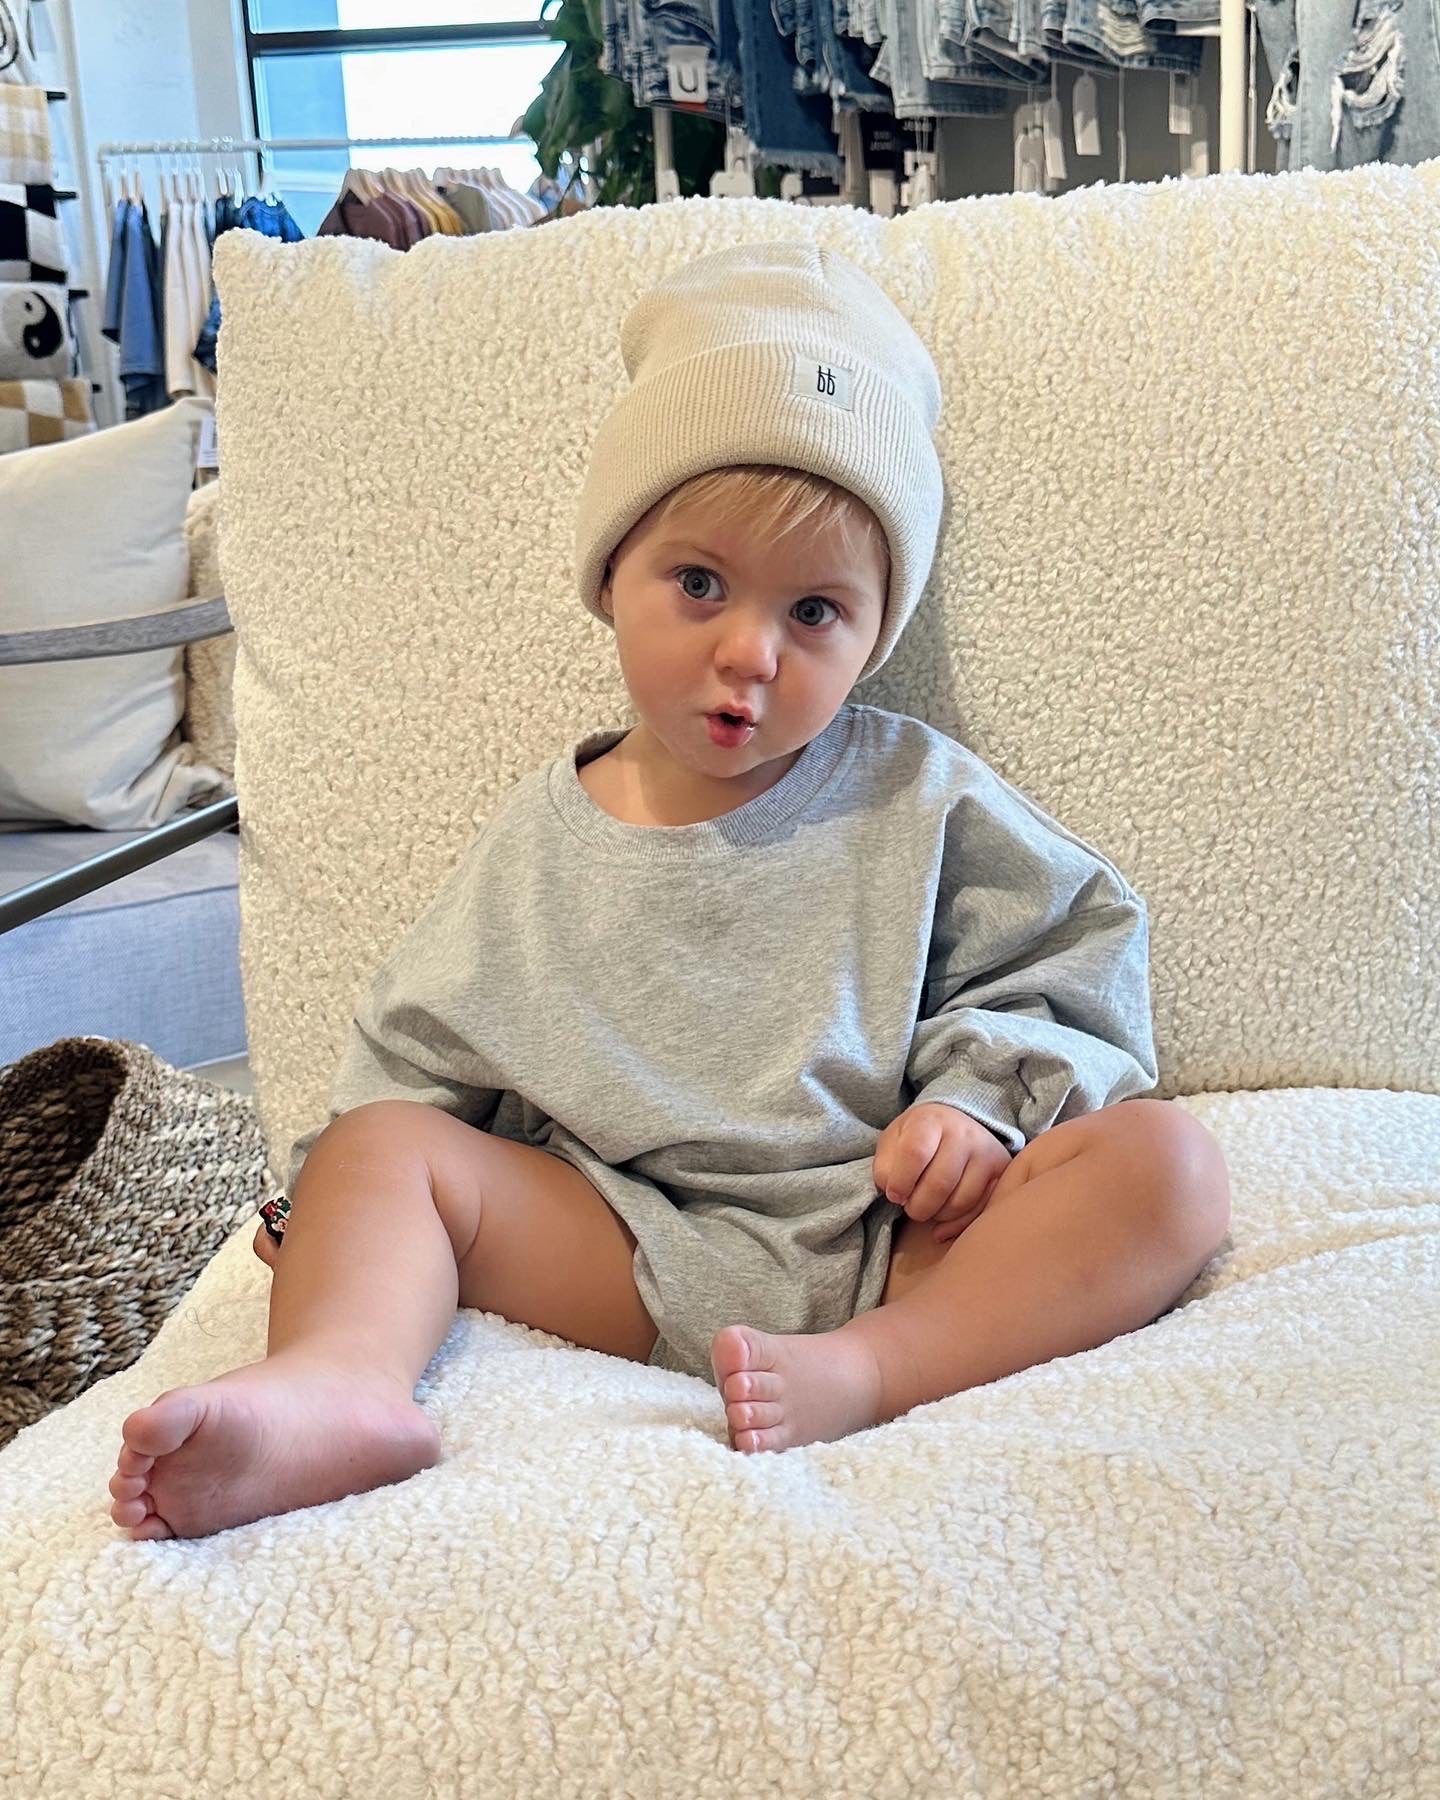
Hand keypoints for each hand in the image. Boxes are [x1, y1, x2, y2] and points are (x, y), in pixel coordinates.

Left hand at [873, 1102, 1012, 1244]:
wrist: (955, 1123)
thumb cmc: (917, 1138)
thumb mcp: (893, 1142)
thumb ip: (886, 1167)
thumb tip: (897, 1196)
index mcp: (931, 1120)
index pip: (915, 1153)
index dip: (900, 1182)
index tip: (894, 1194)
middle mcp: (963, 1133)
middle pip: (939, 1183)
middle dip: (917, 1207)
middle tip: (910, 1206)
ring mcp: (986, 1152)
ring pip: (960, 1201)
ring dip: (936, 1216)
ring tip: (927, 1207)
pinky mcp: (1001, 1172)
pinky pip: (980, 1210)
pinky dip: (956, 1225)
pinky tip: (940, 1227)